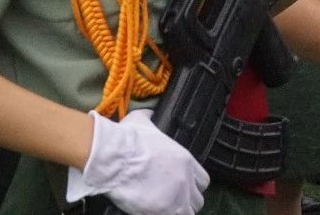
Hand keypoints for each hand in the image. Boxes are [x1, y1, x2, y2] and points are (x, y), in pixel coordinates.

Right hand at [66, 110, 207, 214]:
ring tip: (165, 209)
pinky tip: (156, 213)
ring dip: (179, 211)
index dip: (193, 187)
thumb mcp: (143, 122)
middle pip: (197, 200)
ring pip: (189, 212)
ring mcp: (177, 196)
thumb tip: (148, 114)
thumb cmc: (127, 139)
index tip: (182, 189)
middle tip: (171, 203)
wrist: (115, 156)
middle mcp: (186, 179)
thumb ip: (150, 119)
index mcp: (186, 160)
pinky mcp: (164, 210)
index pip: (203, 180)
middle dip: (186, 202)